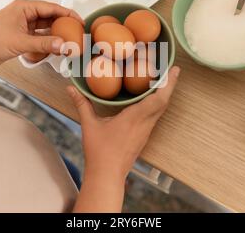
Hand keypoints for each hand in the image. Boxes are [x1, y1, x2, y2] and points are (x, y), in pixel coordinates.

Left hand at [0, 0, 81, 67]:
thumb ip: (44, 43)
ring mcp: (23, 24)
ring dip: (56, 34)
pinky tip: (57, 46)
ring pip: (45, 27)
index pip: (51, 8)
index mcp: (24, 7)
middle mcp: (24, 13)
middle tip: (77, 32)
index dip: (67, 14)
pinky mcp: (21, 35)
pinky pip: (39, 35)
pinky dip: (48, 41)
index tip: (79, 21)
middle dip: (64, 24)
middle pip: (50, 16)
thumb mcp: (20, 42)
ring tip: (70, 40)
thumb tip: (63, 45)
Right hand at [67, 66, 180, 182]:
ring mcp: (146, 131)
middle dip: (171, 85)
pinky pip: (155, 116)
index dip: (168, 83)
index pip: (158, 98)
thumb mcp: (89, 125)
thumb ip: (82, 104)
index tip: (174, 70)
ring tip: (164, 80)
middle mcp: (145, 123)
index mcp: (134, 117)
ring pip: (161, 110)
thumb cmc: (99, 151)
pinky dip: (158, 104)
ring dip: (165, 94)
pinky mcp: (144, 136)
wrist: (107, 175)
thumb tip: (70, 88)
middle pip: (164, 102)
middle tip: (174, 70)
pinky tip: (152, 99)